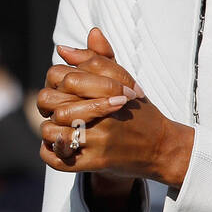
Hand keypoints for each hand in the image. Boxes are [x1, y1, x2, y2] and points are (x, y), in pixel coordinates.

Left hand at [38, 26, 187, 187]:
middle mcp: (102, 113)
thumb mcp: (124, 81)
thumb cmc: (137, 112)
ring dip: (50, 128)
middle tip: (58, 110)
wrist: (162, 147)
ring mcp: (98, 139)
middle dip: (50, 105)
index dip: (56, 82)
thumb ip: (96, 59)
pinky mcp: (96, 162)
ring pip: (50, 129)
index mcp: (106, 89)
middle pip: (50, 100)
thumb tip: (62, 48)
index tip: (64, 90)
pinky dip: (51, 150)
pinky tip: (60, 144)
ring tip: (61, 127)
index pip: (62, 76)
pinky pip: (57, 158)